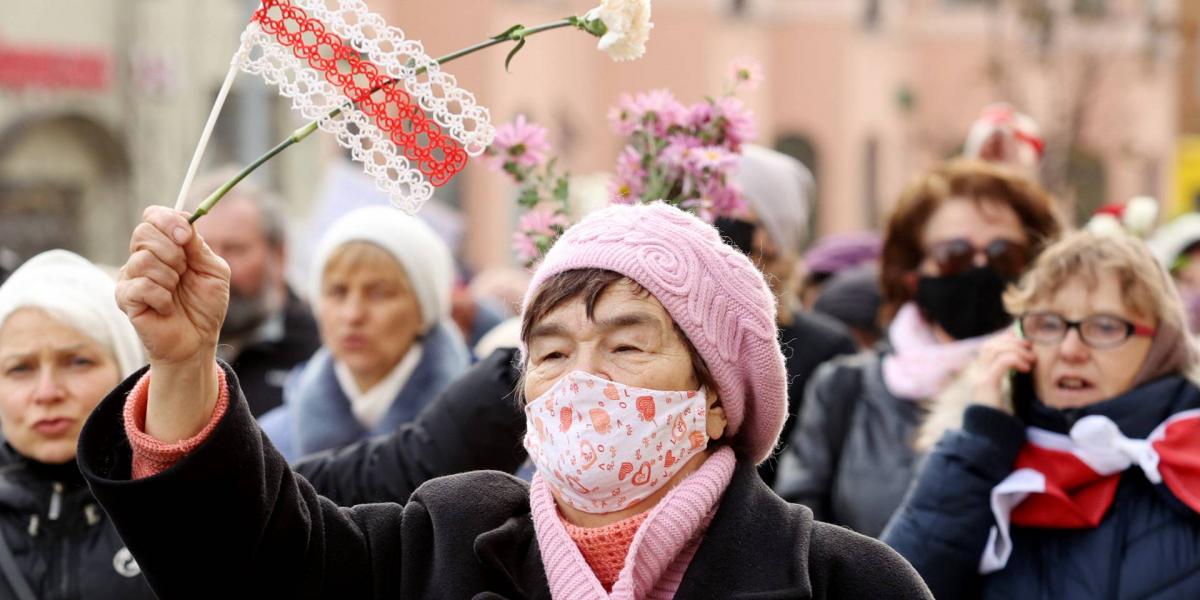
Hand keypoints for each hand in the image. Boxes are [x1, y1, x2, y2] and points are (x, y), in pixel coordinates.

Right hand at [117, 206, 229, 368]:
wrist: (198, 340)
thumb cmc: (205, 305)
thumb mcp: (214, 271)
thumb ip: (199, 246)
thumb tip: (185, 222)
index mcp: (165, 245)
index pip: (153, 216)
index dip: (168, 220)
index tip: (185, 236)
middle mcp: (143, 256)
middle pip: (144, 232)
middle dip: (172, 251)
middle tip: (183, 271)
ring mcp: (131, 277)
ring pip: (144, 260)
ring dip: (169, 277)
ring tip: (175, 292)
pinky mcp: (125, 299)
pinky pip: (141, 286)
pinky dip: (162, 297)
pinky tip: (167, 307)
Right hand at [970, 330, 1034, 412]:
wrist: (988, 438)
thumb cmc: (1000, 420)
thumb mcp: (1006, 397)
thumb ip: (1010, 384)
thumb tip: (1026, 370)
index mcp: (981, 375)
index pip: (989, 347)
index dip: (1005, 340)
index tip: (1025, 342)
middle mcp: (977, 374)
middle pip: (990, 345)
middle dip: (1012, 342)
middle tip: (1030, 348)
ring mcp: (980, 378)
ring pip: (995, 349)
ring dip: (1016, 349)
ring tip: (1031, 360)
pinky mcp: (986, 384)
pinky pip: (1001, 362)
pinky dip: (1016, 360)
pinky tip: (1026, 368)